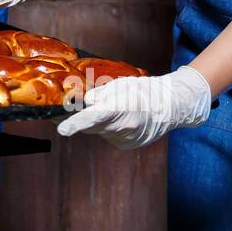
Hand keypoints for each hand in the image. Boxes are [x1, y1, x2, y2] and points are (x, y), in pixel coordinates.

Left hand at [55, 65, 212, 149]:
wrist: (169, 107)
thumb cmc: (145, 91)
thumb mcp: (120, 85)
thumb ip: (99, 94)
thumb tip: (84, 103)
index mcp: (121, 109)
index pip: (94, 117)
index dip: (76, 123)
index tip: (62, 130)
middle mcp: (123, 128)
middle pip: (91, 125)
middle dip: (81, 118)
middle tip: (81, 107)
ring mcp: (125, 139)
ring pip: (98, 130)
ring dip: (98, 121)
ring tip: (116, 109)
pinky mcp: (125, 145)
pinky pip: (107, 135)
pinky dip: (107, 127)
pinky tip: (120, 119)